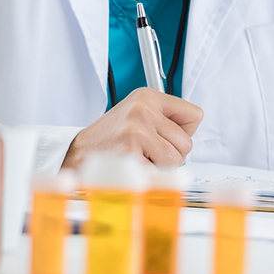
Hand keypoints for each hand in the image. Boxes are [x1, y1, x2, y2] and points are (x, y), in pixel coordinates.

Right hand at [61, 88, 203, 169]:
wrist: (78, 156)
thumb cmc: (109, 140)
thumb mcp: (138, 115)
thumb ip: (166, 120)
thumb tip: (191, 133)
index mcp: (147, 96)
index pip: (194, 115)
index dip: (183, 133)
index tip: (166, 137)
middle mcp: (143, 109)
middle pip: (187, 143)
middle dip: (171, 154)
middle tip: (146, 152)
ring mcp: (137, 130)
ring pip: (176, 160)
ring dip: (160, 167)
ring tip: (138, 159)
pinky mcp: (132, 152)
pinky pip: (160, 174)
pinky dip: (149, 177)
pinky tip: (131, 167)